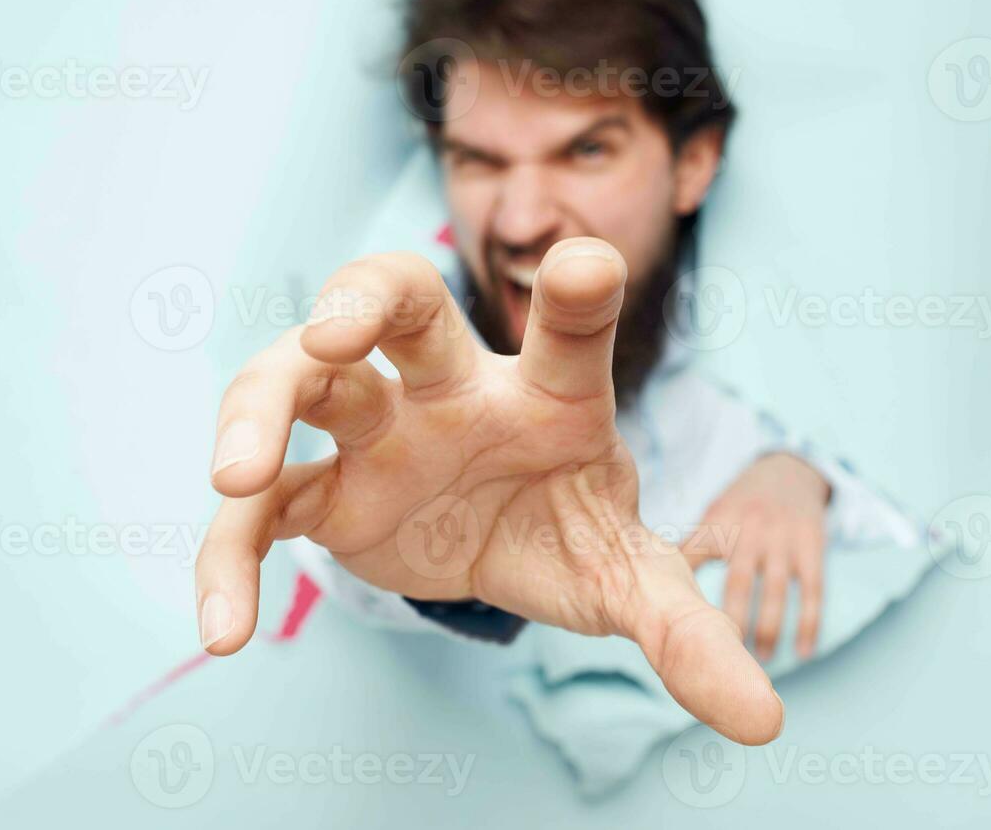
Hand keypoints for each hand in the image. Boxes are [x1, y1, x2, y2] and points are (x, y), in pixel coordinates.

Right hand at [195, 238, 782, 744]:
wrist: (496, 548)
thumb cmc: (567, 526)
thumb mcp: (626, 577)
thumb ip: (683, 633)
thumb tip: (766, 723)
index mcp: (549, 394)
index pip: (571, 332)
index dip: (580, 297)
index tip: (589, 267)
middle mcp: (452, 388)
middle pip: (400, 301)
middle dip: (361, 299)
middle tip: (333, 331)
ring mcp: (378, 431)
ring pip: (300, 382)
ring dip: (260, 413)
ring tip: (233, 478)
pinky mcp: (325, 495)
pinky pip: (260, 510)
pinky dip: (229, 558)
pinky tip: (225, 632)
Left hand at [683, 453, 828, 660]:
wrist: (789, 470)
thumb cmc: (741, 503)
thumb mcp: (713, 514)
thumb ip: (691, 548)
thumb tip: (651, 583)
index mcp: (718, 521)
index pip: (694, 558)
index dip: (681, 590)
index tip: (672, 627)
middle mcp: (750, 529)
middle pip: (737, 582)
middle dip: (729, 621)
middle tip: (720, 657)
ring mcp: (783, 539)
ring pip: (774, 591)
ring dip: (767, 630)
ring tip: (759, 662)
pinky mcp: (812, 547)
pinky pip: (812, 591)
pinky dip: (808, 623)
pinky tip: (804, 652)